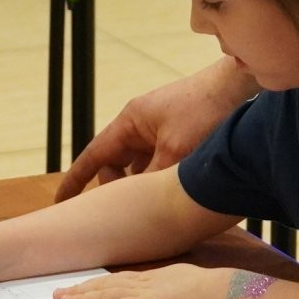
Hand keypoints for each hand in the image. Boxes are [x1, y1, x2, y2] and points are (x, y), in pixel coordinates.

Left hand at [52, 264, 213, 298]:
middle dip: (79, 290)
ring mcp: (140, 294)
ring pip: (103, 295)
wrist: (211, 291)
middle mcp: (140, 284)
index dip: (94, 285)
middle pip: (103, 286)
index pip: (114, 282)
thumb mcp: (180, 284)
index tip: (78, 288)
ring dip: (81, 298)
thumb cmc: (203, 289)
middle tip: (58, 294)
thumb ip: (166, 288)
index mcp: (149, 279)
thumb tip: (163, 293)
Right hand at [55, 59, 253, 199]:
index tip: (60, 202)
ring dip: (143, 184)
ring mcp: (159, 131)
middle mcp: (140, 125)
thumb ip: (153, 178)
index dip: (76, 180)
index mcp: (130, 122)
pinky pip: (158, 164)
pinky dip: (160, 179)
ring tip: (154, 203)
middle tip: (129, 210)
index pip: (94, 155)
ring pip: (139, 168)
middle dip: (118, 187)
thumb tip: (141, 204)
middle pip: (116, 165)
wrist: (238, 88)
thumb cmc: (204, 111)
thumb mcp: (175, 151)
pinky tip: (173, 194)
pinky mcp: (178, 136)